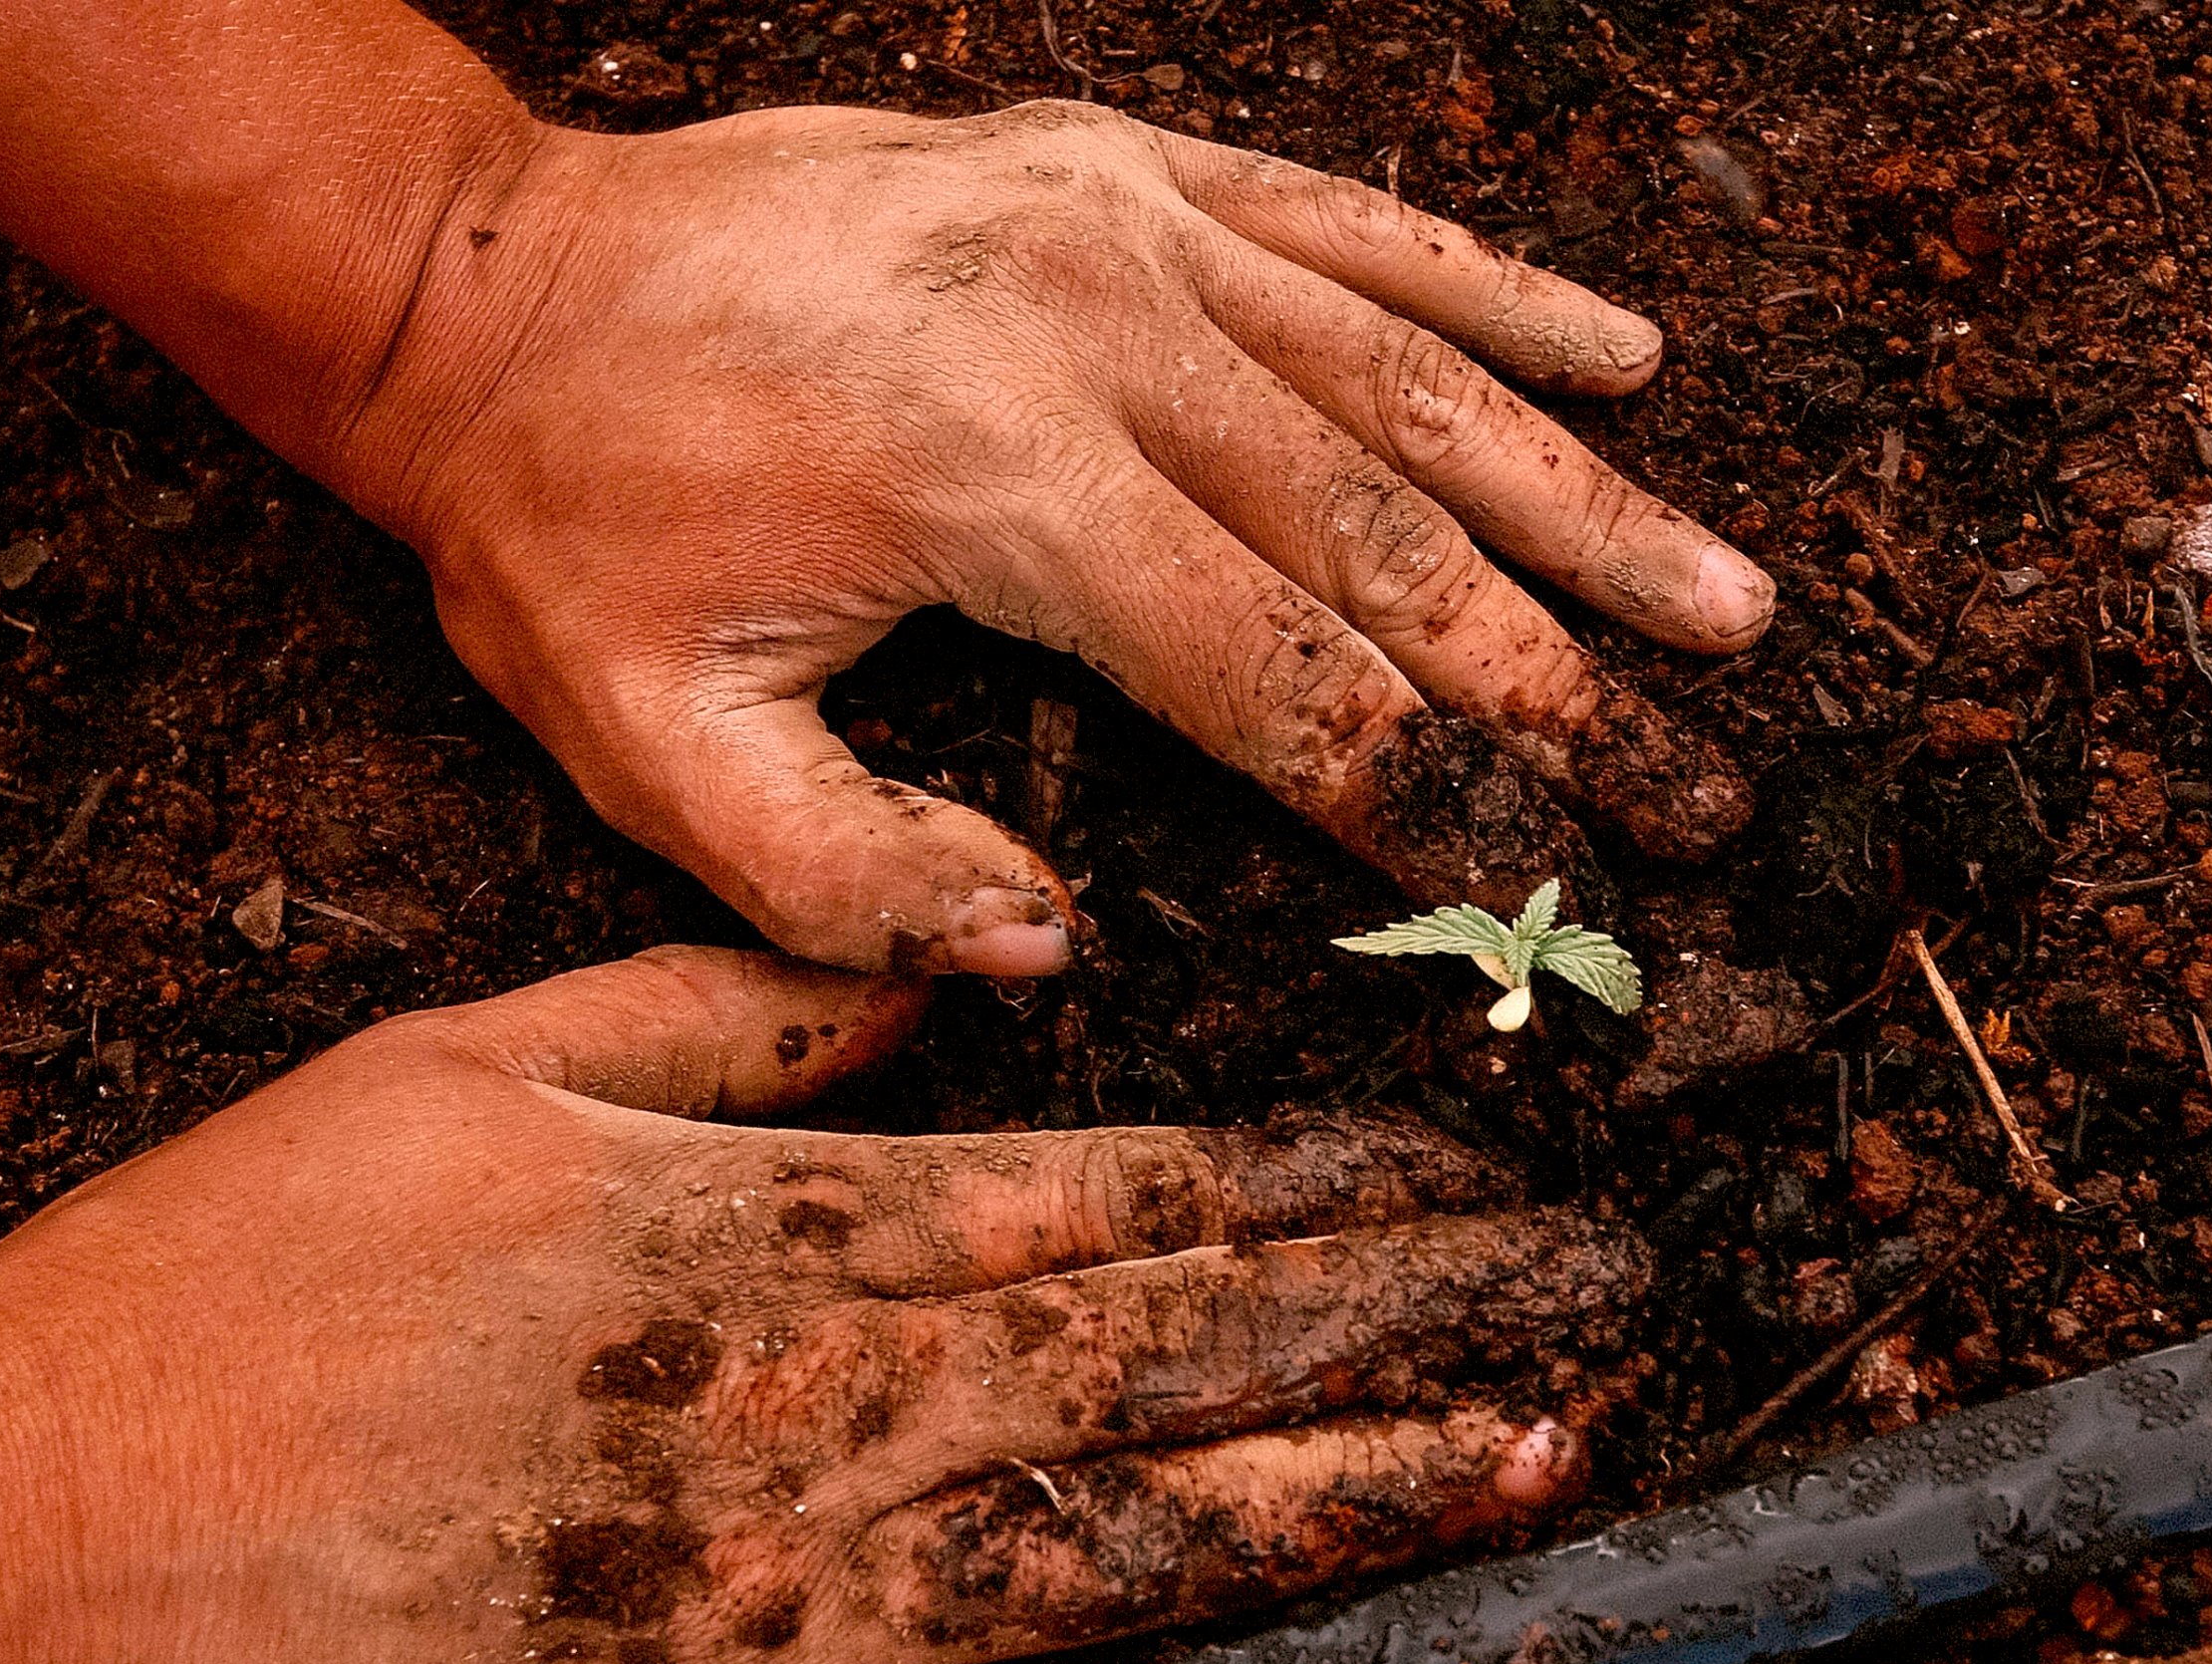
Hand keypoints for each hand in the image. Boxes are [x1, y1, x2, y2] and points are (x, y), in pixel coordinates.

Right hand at [0, 949, 1646, 1663]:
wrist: (2, 1564)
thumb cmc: (215, 1296)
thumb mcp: (462, 1074)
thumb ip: (718, 1021)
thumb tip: (924, 981)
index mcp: (765, 1232)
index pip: (1110, 1191)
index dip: (1312, 1181)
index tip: (1465, 1169)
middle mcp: (813, 1409)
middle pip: (1173, 1357)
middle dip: (1406, 1324)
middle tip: (1596, 1304)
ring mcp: (777, 1599)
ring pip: (1131, 1543)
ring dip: (1347, 1500)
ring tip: (1530, 1467)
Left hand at [349, 102, 1776, 972]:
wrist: (486, 286)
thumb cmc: (564, 525)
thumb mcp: (651, 749)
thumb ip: (851, 881)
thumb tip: (1057, 952)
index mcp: (994, 481)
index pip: (1278, 676)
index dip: (1436, 802)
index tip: (1565, 895)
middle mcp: (1091, 325)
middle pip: (1389, 536)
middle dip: (1559, 689)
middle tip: (1707, 797)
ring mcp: (1111, 220)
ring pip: (1408, 378)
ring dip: (1582, 504)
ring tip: (1726, 608)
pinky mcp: (1108, 163)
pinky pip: (1345, 226)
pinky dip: (1490, 297)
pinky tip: (1622, 355)